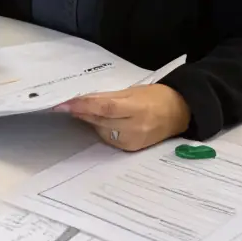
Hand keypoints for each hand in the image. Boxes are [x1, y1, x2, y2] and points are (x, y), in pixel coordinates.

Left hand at [56, 84, 190, 151]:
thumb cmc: (155, 97)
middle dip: (81, 113)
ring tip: (87, 111)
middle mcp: (136, 127)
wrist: (178, 113)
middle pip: (100, 120)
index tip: (63, 104)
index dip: (83, 106)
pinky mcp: (132, 149)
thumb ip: (107, 97)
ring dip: (90, 121)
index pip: (105, 107)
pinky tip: (102, 122)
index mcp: (138, 108)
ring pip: (101, 130)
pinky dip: (101, 129)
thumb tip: (82, 99)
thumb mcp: (131, 91)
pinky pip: (109, 139)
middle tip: (65, 105)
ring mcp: (134, 140)